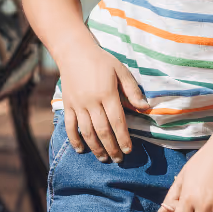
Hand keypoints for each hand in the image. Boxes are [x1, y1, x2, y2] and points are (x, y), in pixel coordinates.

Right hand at [58, 47, 148, 162]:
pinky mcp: (67, 105)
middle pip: (103, 130)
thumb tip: (145, 107)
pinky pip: (70, 126)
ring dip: (96, 148)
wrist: (74, 51)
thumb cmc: (101, 61)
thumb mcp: (121, 70)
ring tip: (104, 158)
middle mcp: (92, 101)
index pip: (117, 122)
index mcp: (107, 93)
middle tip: (119, 159)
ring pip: (87, 132)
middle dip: (111, 148)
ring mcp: (78, 104)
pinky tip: (81, 150)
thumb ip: (132, 90)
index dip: (123, 138)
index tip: (128, 150)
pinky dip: (74, 140)